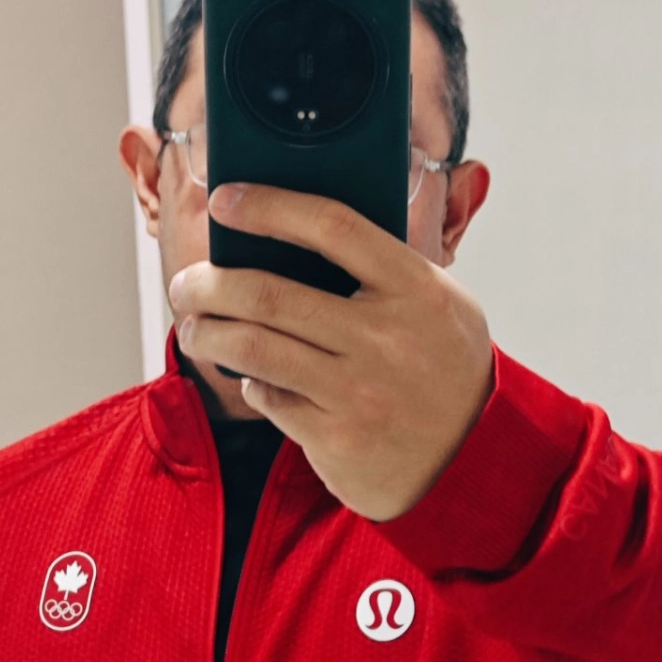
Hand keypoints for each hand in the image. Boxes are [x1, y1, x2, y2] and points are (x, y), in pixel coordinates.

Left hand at [168, 184, 495, 522]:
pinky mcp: (336, 439)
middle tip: (187, 284)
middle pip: (269, 294)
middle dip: (209, 284)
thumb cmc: (448, 371)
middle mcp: (386, 338)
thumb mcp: (442, 305)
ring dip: (207, 334)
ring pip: (253, 348)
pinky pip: (269, 398)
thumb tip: (300, 232)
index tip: (227, 200)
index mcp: (415, 289)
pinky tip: (254, 377)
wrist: (473, 461)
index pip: (332, 227)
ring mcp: (359, 392)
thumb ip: (387, 269)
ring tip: (192, 328)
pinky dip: (252, 383)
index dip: (270, 206)